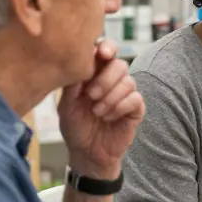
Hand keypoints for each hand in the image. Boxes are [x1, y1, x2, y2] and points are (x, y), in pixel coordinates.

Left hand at [59, 41, 144, 177]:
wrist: (86, 154)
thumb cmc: (75, 127)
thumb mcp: (66, 105)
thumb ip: (72, 85)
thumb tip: (78, 64)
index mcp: (96, 74)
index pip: (106, 51)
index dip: (107, 47)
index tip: (102, 53)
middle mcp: (113, 81)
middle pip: (120, 64)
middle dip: (106, 79)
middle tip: (91, 95)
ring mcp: (126, 95)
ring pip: (129, 82)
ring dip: (111, 97)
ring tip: (97, 112)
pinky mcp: (136, 109)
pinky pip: (135, 99)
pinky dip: (120, 107)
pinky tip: (108, 118)